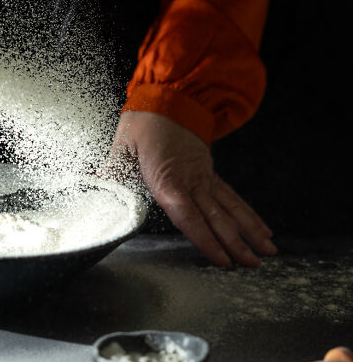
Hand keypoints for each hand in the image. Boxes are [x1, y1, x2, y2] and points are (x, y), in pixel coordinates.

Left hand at [109, 110, 276, 266]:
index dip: (206, 240)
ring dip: (250, 231)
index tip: (222, 260)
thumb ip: (112, 174)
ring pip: (231, 208)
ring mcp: (204, 177)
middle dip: (236, 244)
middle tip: (252, 266)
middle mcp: (192, 181)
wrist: (168, 96)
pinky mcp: (209, 172)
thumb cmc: (144, 122)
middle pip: (216, 217)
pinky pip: (231, 196)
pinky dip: (248, 214)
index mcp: (168, 179)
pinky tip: (263, 228)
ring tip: (268, 251)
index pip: (188, 216)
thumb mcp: (123, 147)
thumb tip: (94, 191)